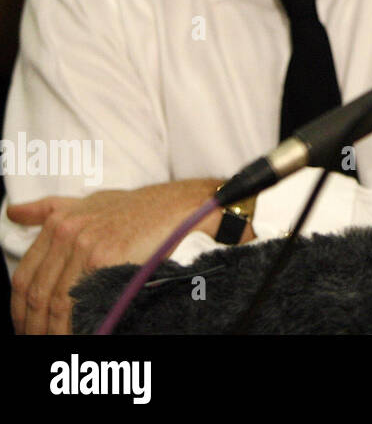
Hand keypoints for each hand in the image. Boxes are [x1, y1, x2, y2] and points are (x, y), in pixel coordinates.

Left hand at [9, 179, 222, 334]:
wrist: (180, 206)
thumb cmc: (138, 208)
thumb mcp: (89, 201)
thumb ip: (49, 209)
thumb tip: (14, 212)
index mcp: (58, 221)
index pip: (25, 277)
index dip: (20, 308)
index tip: (26, 325)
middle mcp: (67, 232)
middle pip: (38, 293)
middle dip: (35, 325)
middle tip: (38, 342)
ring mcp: (86, 245)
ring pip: (58, 302)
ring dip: (54, 331)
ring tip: (56, 346)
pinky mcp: (106, 258)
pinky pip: (83, 302)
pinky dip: (78, 324)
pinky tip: (82, 333)